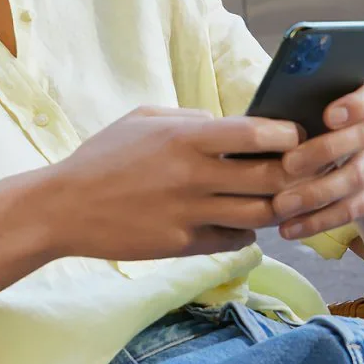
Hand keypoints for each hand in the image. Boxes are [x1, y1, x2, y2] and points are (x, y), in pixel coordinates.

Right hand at [43, 107, 299, 260]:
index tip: (293, 136)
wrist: (64, 208)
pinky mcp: (183, 245)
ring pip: (260, 214)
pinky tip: (238, 221)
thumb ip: (190, 118)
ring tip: (274, 198)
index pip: (256, 134)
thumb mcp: (142, 119)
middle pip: (270, 178)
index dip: (286, 135)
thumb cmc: (103, 157)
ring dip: (275, 206)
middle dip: (294, 174)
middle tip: (299, 171)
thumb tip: (230, 124)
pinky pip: (235, 240)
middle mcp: (193, 176)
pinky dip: (246, 231)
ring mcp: (190, 214)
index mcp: (185, 138)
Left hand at [271, 78, 363, 239]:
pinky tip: (290, 228)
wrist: (339, 171)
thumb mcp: (302, 120)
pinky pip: (352, 210)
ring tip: (281, 205)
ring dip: (317, 192)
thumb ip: (293, 113)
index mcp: (361, 103)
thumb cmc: (306, 135)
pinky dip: (318, 220)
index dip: (357, 103)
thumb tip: (260, 117)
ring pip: (357, 176)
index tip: (328, 115)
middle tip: (288, 164)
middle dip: (326, 149)